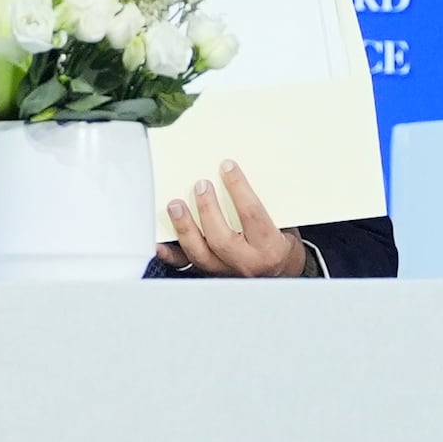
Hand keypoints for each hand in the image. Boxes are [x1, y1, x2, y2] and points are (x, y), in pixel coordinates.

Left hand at [156, 161, 310, 277]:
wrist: (282, 273)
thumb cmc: (281, 242)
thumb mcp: (283, 223)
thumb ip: (265, 205)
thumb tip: (237, 174)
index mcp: (270, 247)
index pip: (251, 215)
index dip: (238, 188)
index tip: (227, 166)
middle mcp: (247, 263)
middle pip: (221, 238)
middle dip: (207, 209)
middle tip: (201, 185)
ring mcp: (226, 272)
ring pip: (200, 254)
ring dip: (185, 228)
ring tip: (175, 205)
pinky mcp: (211, 275)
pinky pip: (186, 266)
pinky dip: (171, 253)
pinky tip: (159, 241)